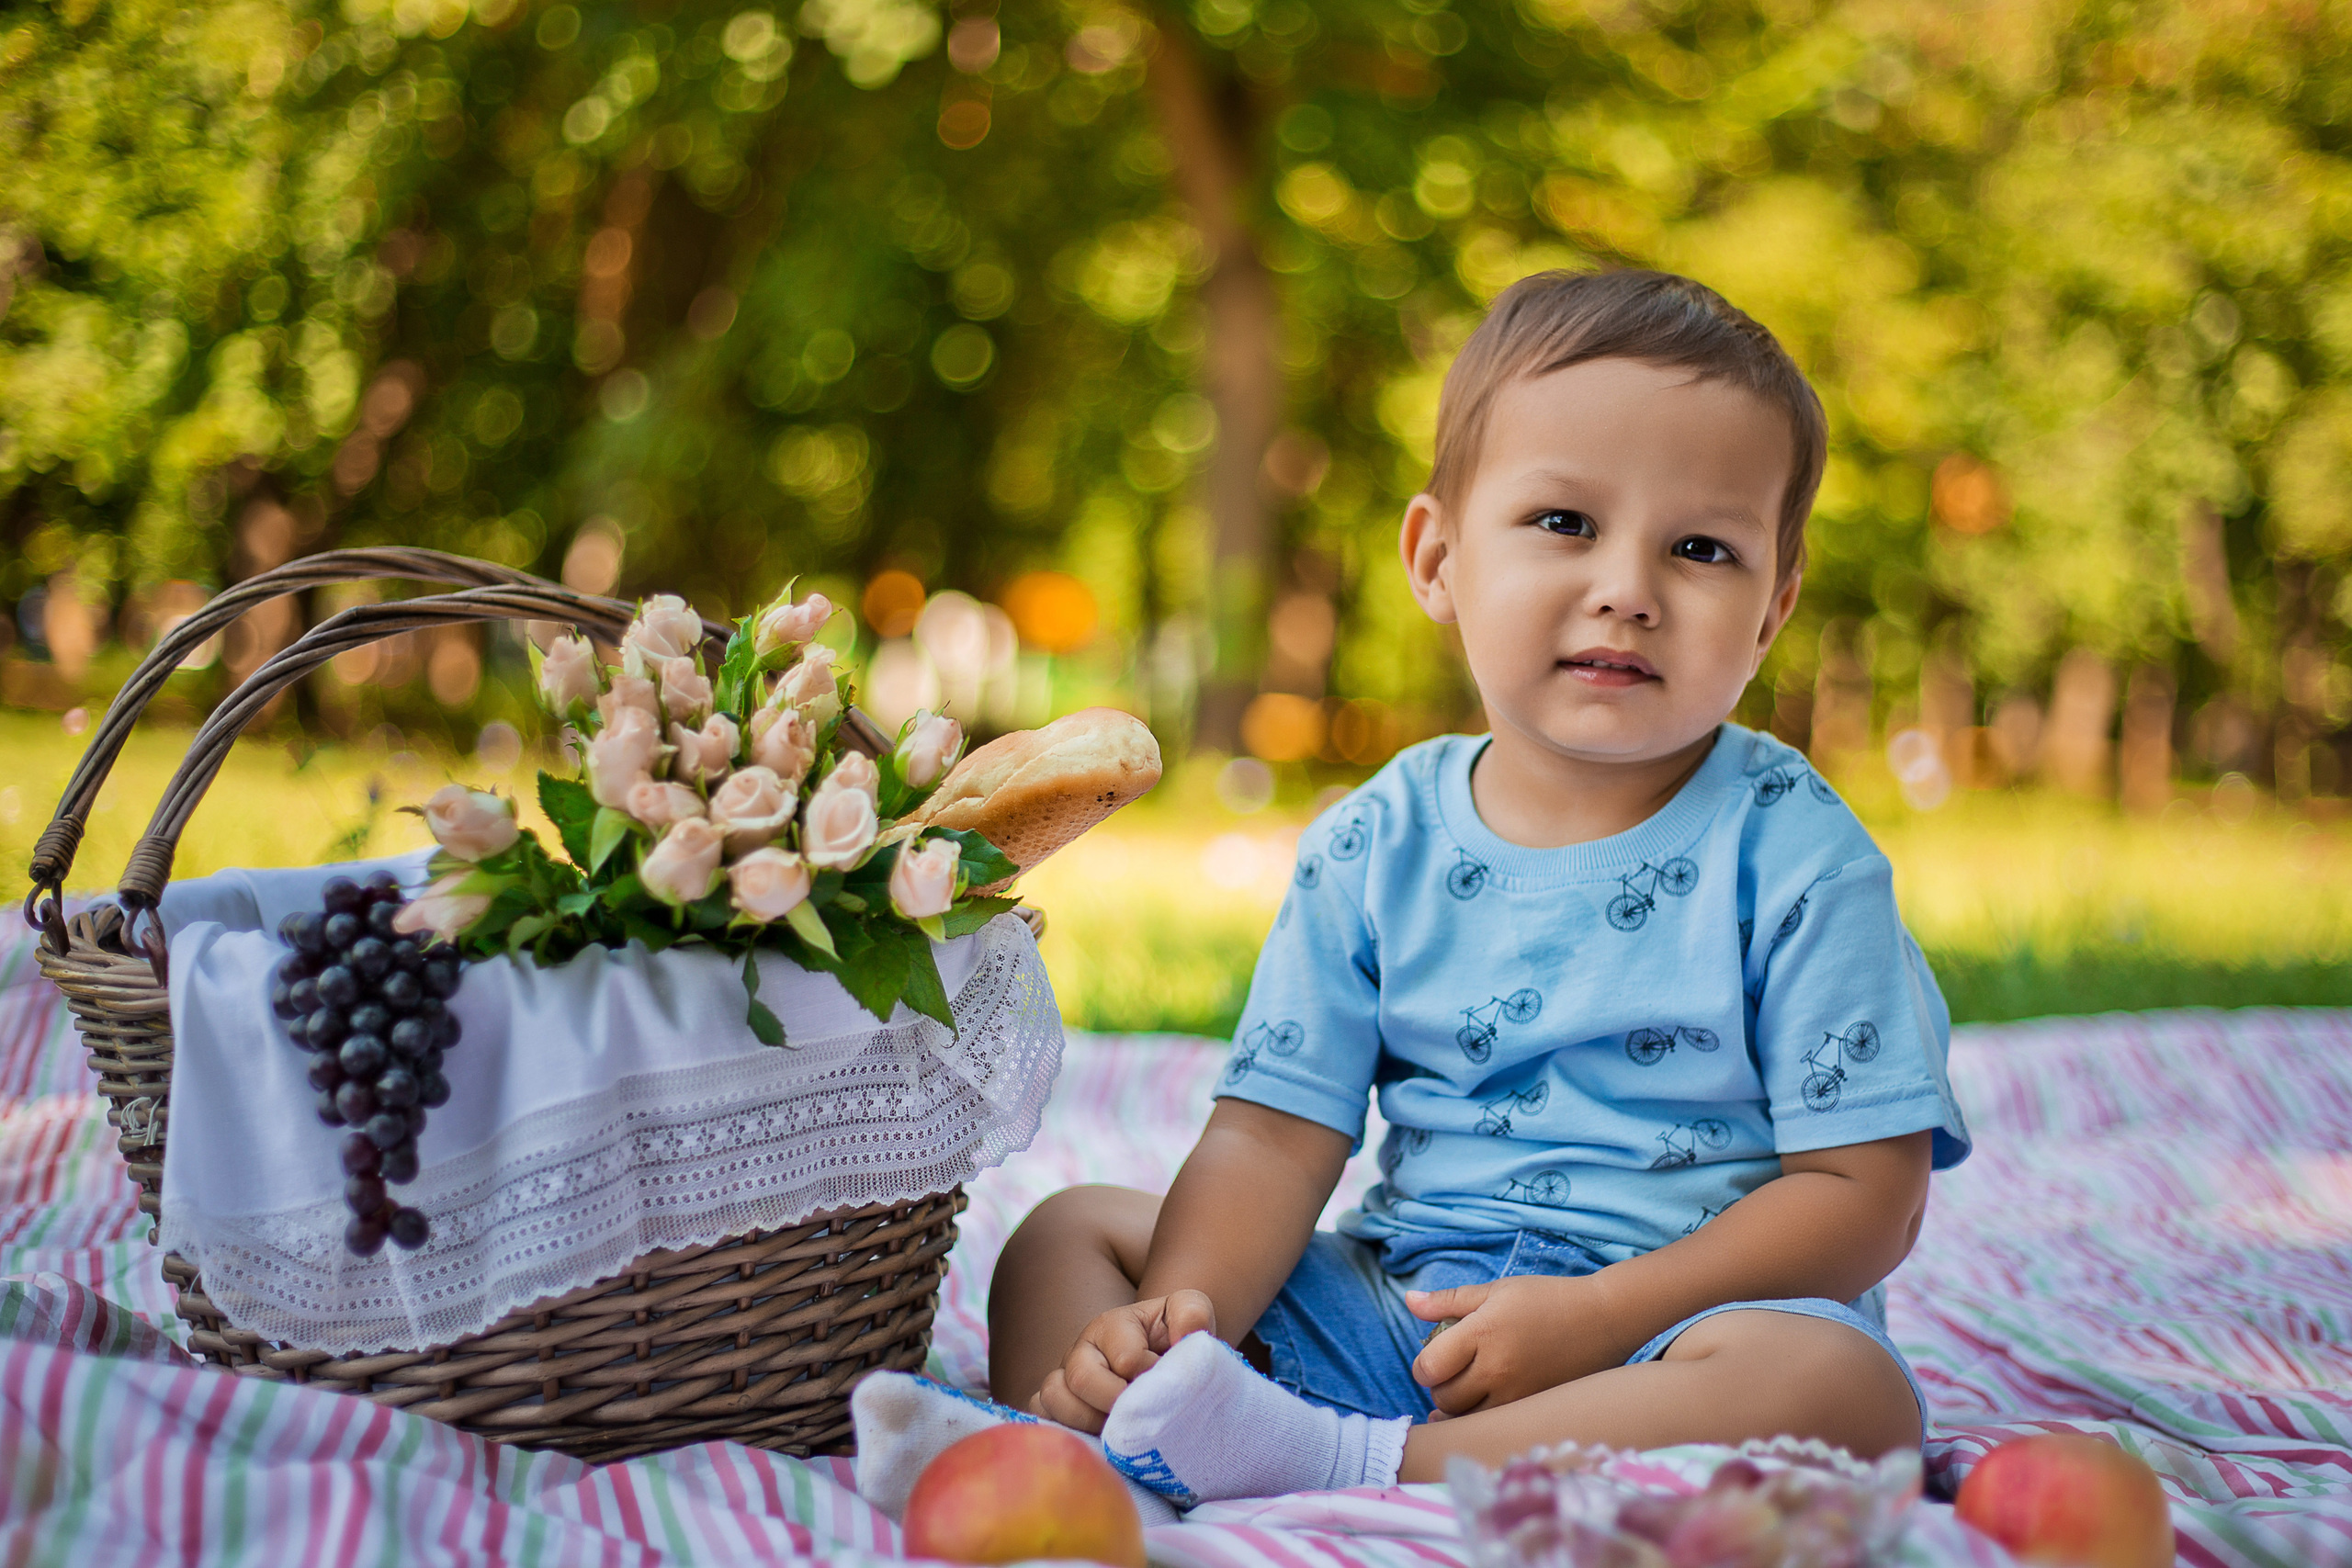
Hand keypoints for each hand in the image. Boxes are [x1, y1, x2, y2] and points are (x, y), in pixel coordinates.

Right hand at [1032, 1289, 1216, 1432]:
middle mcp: (1083, 1349)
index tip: (1169, 1389)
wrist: (1160, 1359)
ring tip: (1118, 1432)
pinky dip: (1061, 1430)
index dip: (1151, 1380)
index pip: (1126, 1358)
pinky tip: (1093, 1441)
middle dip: (1115, 1402)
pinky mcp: (1055, 1404)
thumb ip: (1191, 1312)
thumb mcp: (1189, 1313)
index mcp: (1113, 1325)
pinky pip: (1040, 1416)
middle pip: (1081, 1377)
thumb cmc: (1174, 1339)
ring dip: (1087, 1421)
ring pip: (1053, 1397)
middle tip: (1141, 1418)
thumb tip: (1186, 1336)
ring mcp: (1064, 1377)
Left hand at [1406, 1275, 1620, 1415]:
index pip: (1428, 1368)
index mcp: (1482, 1334)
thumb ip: (1448, 1301)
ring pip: (1467, 1419)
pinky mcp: (1533, 1409)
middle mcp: (1497, 1369)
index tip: (1436, 1356)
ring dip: (1460, 1407)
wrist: (1602, 1319)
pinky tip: (1486, 1403)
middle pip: (1445, 1398)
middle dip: (1440, 1386)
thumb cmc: (1545, 1299)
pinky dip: (1483, 1418)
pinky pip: (1494, 1425)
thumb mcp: (1495, 1290)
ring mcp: (1517, 1395)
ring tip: (1469, 1386)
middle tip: (1452, 1371)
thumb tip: (1409, 1301)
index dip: (1424, 1365)